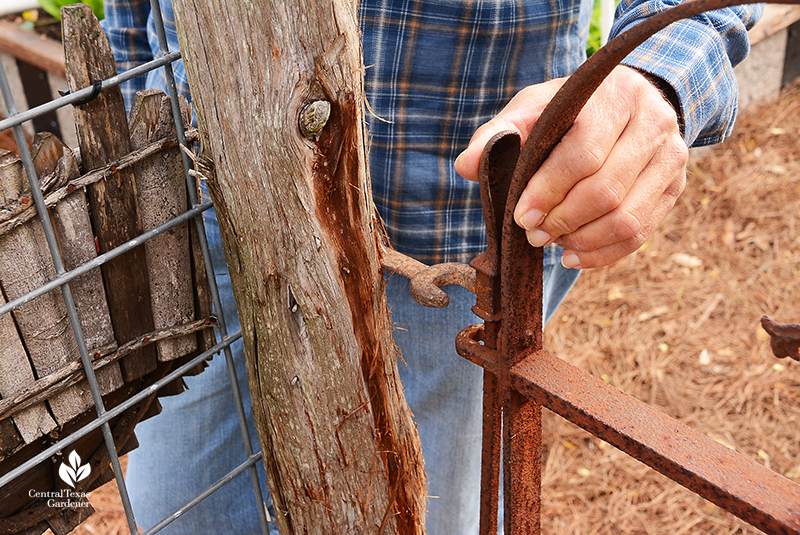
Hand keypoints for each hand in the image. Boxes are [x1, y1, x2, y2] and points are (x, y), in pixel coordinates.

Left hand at [454, 65, 687, 268]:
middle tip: (533, 234)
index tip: (521, 216)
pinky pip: (639, 234)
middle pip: (607, 191)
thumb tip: (465, 165)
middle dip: (562, 220)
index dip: (549, 190)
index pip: (584, 153)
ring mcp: (671, 158)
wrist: (629, 102)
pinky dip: (602, 254)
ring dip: (581, 241)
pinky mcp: (675, 188)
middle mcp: (654, 124)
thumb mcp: (534, 107)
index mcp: (615, 95)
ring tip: (551, 243)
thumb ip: (499, 133)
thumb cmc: (572, 108)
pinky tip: (572, 255)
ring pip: (627, 219)